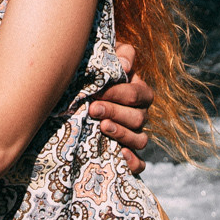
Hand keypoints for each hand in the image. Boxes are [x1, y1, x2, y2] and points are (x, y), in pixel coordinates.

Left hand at [91, 42, 152, 174]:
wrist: (79, 97)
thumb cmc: (95, 74)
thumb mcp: (108, 57)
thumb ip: (121, 55)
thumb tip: (126, 66)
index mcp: (139, 93)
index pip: (137, 94)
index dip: (119, 93)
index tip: (97, 92)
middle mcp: (140, 115)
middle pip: (138, 118)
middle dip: (115, 112)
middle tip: (93, 109)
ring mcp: (134, 135)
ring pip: (141, 140)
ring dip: (123, 134)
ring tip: (102, 127)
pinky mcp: (127, 155)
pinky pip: (140, 164)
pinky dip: (133, 162)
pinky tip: (120, 154)